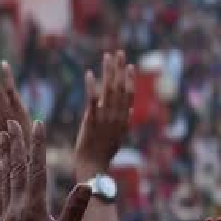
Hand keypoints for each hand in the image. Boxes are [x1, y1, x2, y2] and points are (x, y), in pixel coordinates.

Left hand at [0, 120, 91, 220]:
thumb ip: (75, 210)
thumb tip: (87, 184)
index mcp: (34, 207)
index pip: (36, 168)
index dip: (37, 144)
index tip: (37, 124)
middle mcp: (16, 206)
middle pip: (16, 167)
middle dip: (15, 143)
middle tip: (11, 121)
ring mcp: (5, 214)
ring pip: (4, 177)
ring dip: (4, 154)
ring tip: (2, 136)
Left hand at [74, 51, 134, 179]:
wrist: (93, 167)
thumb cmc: (104, 153)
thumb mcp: (118, 136)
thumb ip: (124, 120)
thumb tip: (131, 107)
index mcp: (123, 120)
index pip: (129, 95)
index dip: (130, 80)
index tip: (130, 65)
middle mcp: (116, 117)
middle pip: (120, 88)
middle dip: (120, 69)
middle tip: (119, 53)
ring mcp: (105, 118)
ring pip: (109, 90)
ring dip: (108, 72)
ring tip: (107, 56)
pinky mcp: (91, 121)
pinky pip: (92, 101)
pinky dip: (92, 86)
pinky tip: (90, 73)